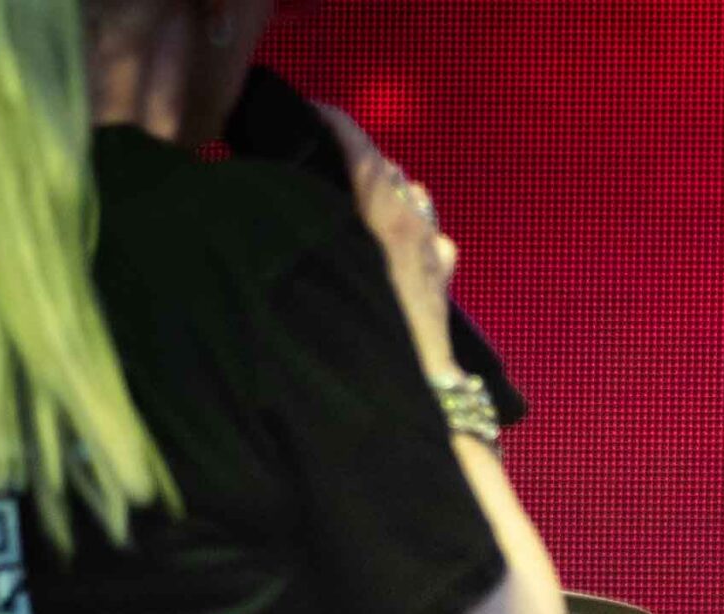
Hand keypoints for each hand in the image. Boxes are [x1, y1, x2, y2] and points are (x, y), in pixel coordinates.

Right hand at [317, 103, 457, 375]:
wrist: (422, 391)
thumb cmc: (371, 341)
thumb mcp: (332, 279)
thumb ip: (314, 234)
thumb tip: (280, 208)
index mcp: (387, 218)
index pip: (361, 151)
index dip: (334, 123)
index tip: (311, 112)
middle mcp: (416, 224)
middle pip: (385, 171)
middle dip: (355, 160)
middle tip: (321, 161)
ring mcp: (435, 247)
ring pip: (410, 197)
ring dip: (384, 191)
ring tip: (353, 200)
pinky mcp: (444, 271)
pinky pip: (428, 230)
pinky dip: (409, 223)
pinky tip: (392, 239)